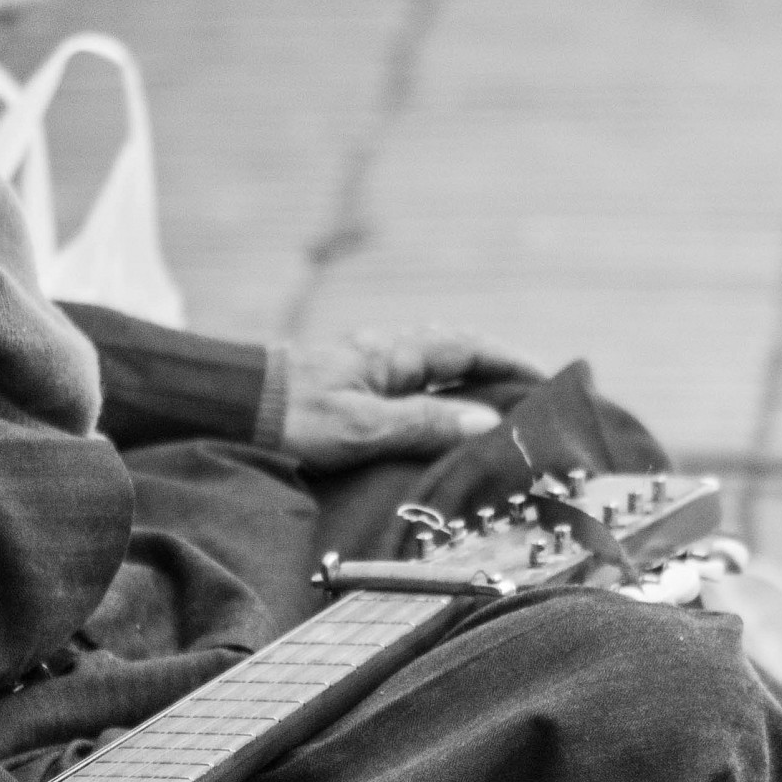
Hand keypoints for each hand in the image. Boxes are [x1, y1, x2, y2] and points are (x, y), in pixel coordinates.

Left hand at [279, 328, 545, 472]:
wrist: (231, 411)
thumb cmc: (292, 415)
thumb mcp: (362, 425)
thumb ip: (424, 423)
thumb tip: (485, 422)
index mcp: (395, 353)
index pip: (470, 348)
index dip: (512, 363)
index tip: (549, 380)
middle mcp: (386, 356)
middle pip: (458, 359)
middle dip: (498, 377)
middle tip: (535, 406)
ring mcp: (368, 374)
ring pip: (434, 378)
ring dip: (468, 393)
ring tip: (501, 425)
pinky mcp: (350, 396)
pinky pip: (410, 396)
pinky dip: (437, 408)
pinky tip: (443, 432)